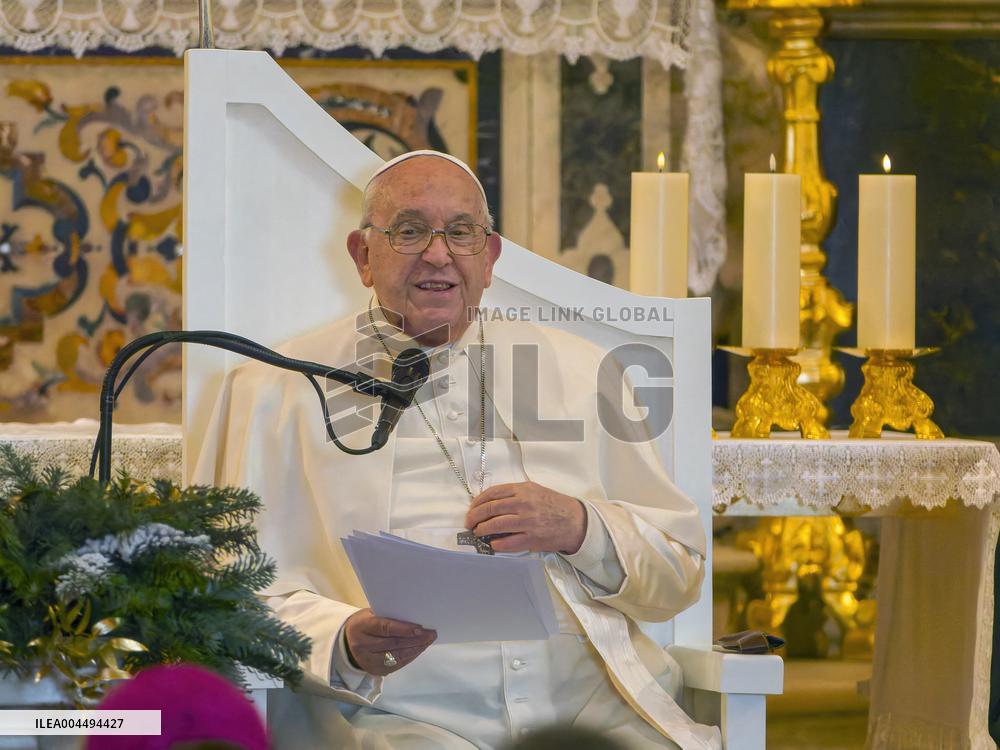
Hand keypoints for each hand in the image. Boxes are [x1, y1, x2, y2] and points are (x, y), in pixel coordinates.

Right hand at [343, 608, 436, 675]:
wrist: (348, 642)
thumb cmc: (365, 623)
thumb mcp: (371, 614)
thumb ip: (388, 616)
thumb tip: (414, 617)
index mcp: (361, 626)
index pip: (384, 628)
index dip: (403, 629)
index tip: (420, 628)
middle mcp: (362, 645)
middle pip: (393, 644)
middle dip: (415, 640)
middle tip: (431, 634)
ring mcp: (367, 661)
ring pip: (396, 656)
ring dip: (415, 649)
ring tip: (428, 641)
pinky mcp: (375, 670)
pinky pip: (397, 665)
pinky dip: (410, 656)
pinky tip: (419, 649)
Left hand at [464, 481, 586, 553]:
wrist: (575, 521)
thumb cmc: (554, 505)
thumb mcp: (535, 490)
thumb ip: (515, 493)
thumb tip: (491, 502)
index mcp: (523, 490)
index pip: (493, 493)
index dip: (478, 502)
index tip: (472, 508)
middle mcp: (524, 504)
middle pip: (491, 509)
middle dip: (475, 516)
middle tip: (470, 522)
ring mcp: (527, 521)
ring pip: (496, 525)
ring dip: (483, 529)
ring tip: (478, 532)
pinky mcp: (532, 538)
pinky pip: (508, 542)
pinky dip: (497, 543)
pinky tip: (492, 543)